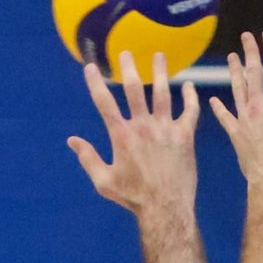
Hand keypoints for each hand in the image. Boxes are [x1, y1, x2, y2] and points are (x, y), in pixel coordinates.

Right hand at [68, 52, 199, 218]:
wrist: (166, 209)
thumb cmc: (133, 198)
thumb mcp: (103, 181)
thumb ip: (88, 158)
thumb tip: (71, 140)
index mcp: (121, 136)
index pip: (104, 102)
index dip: (96, 82)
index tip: (91, 66)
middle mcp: (143, 127)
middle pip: (135, 89)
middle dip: (129, 68)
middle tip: (127, 53)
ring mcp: (166, 130)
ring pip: (164, 93)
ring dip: (161, 73)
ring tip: (159, 56)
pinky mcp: (185, 137)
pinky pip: (190, 111)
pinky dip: (191, 97)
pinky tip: (190, 85)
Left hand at [209, 30, 262, 184]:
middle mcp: (258, 105)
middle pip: (253, 73)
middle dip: (250, 52)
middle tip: (245, 36)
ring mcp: (244, 118)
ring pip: (237, 89)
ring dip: (234, 72)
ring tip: (231, 58)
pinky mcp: (235, 133)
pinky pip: (225, 117)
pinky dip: (219, 108)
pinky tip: (213, 100)